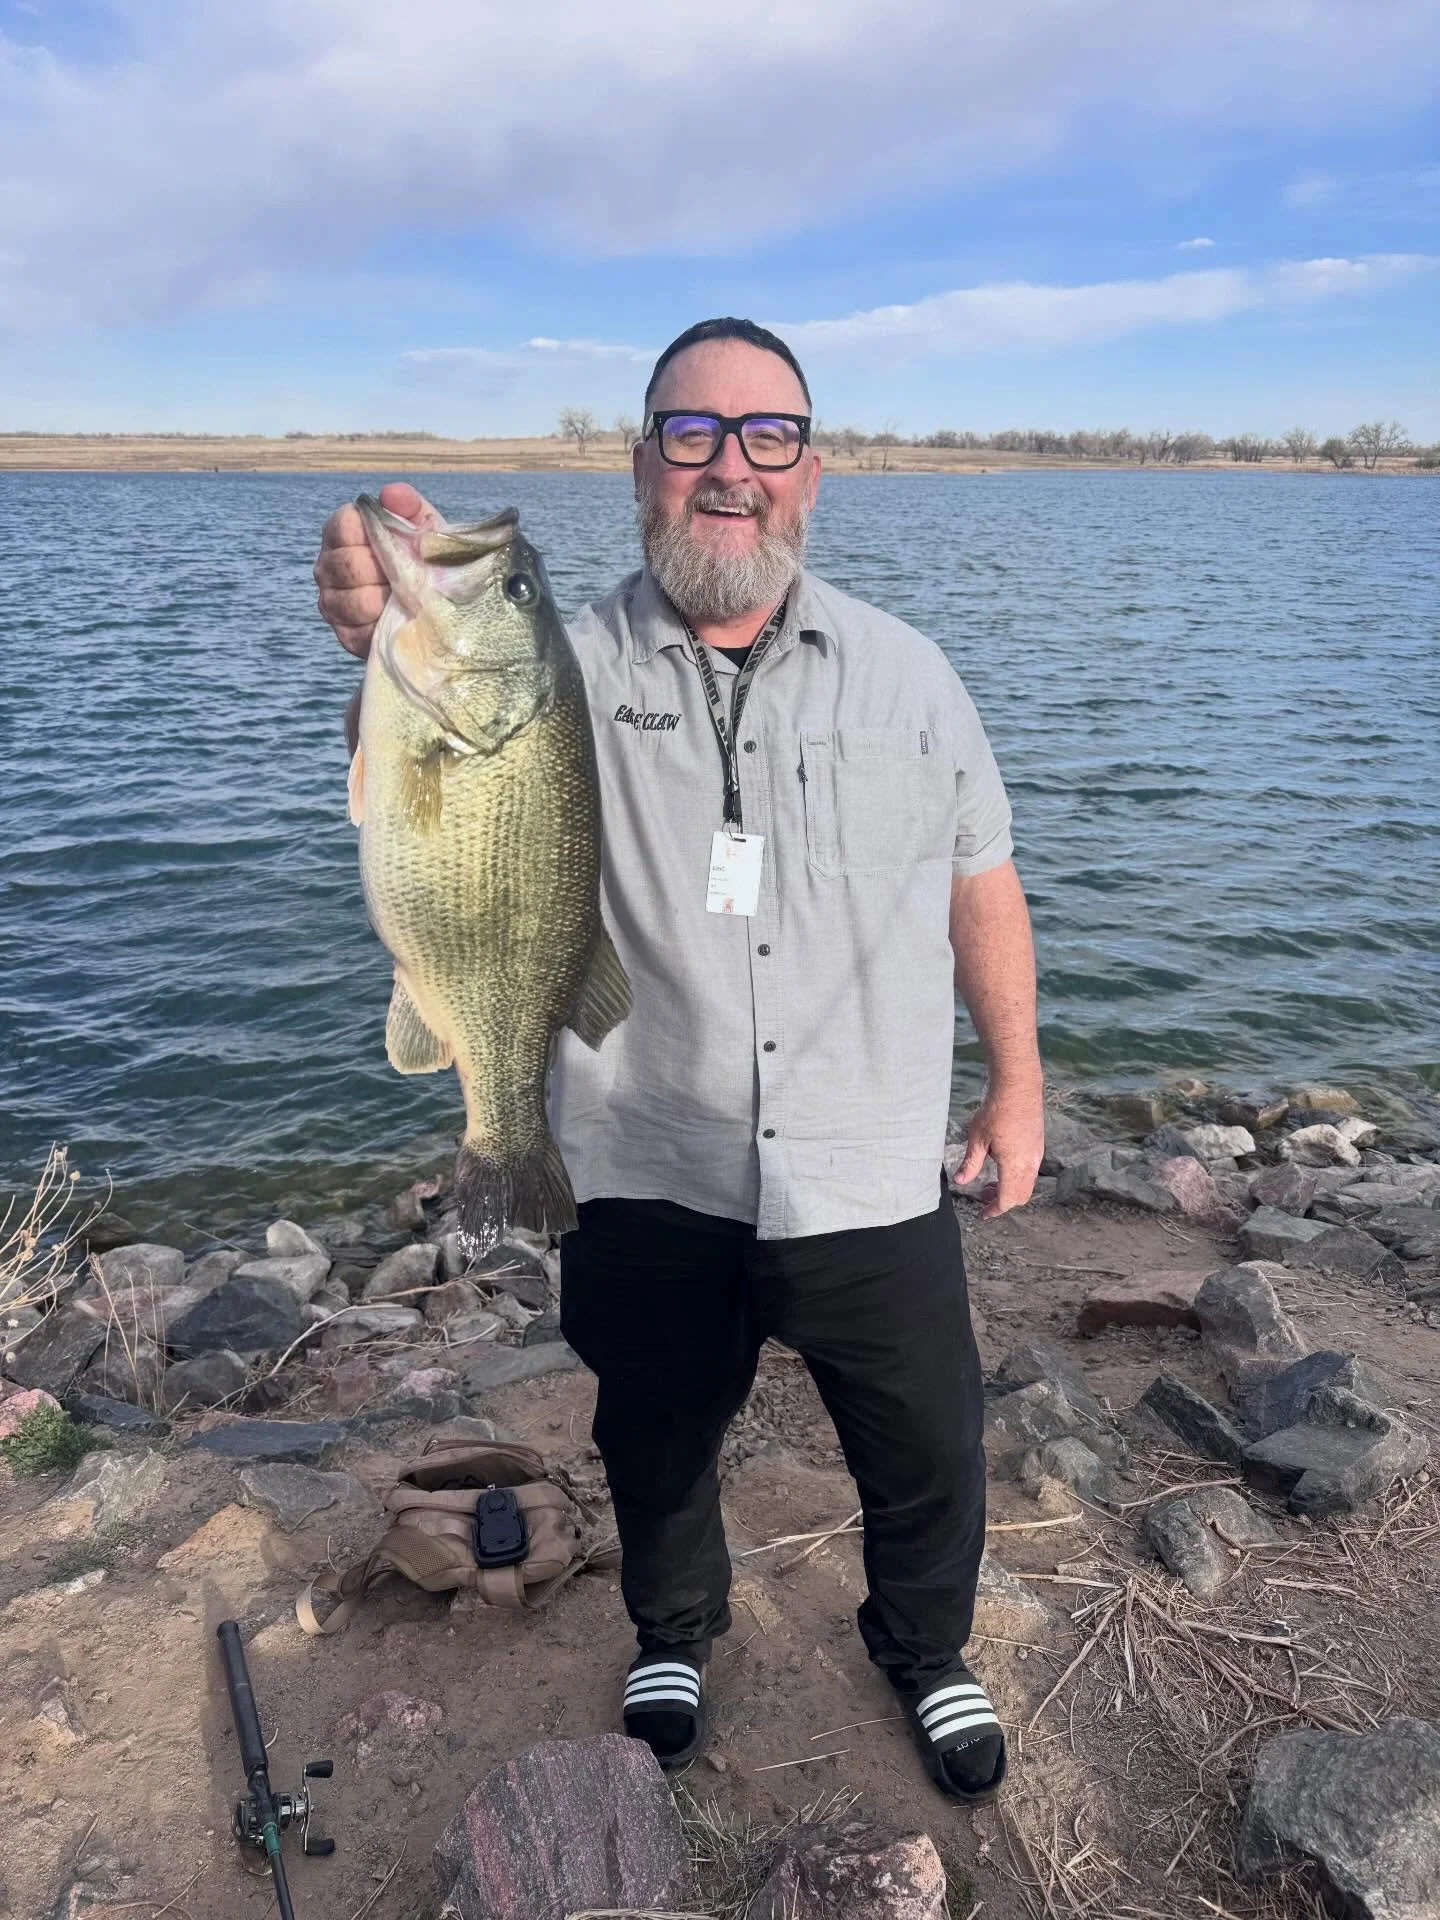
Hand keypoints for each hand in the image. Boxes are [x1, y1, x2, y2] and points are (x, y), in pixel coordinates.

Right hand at [313, 481, 441, 656]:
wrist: (440, 607)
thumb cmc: (425, 559)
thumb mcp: (424, 528)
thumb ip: (408, 506)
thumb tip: (391, 494)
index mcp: (342, 532)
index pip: (344, 525)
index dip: (375, 535)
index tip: (401, 543)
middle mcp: (328, 565)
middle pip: (348, 565)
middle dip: (385, 572)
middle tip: (409, 576)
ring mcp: (331, 600)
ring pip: (353, 601)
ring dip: (387, 601)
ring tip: (405, 597)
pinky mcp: (344, 633)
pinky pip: (360, 631)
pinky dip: (385, 626)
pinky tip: (398, 619)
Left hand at [955, 1079, 1044, 1219]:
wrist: (1018, 1088)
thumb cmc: (996, 1111)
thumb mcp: (977, 1138)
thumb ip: (971, 1163)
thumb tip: (961, 1182)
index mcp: (1014, 1165)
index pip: (1007, 1199)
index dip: (995, 1210)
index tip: (983, 1214)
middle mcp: (1030, 1163)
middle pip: (1020, 1196)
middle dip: (1002, 1201)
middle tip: (984, 1196)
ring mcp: (1037, 1155)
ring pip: (1027, 1185)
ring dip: (1010, 1189)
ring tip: (991, 1182)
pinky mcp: (1038, 1146)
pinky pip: (1031, 1172)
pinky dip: (1017, 1178)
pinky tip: (1002, 1165)